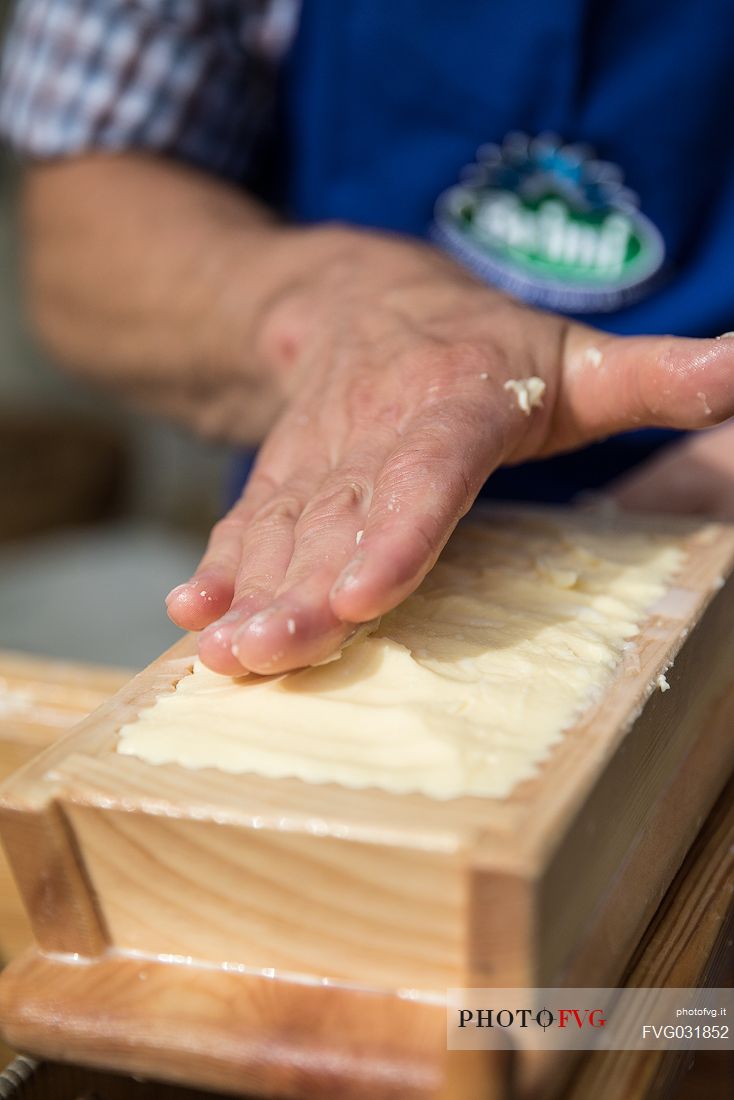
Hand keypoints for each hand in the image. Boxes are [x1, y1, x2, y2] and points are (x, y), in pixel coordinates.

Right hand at [165, 227, 733, 672]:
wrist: (360, 297)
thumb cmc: (487, 343)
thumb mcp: (575, 353)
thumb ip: (656, 374)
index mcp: (454, 402)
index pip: (427, 473)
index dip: (395, 534)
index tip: (362, 594)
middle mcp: (373, 431)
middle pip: (337, 519)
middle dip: (299, 592)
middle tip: (269, 653)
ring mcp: (318, 456)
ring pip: (280, 529)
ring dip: (249, 595)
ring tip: (224, 655)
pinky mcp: (281, 474)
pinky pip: (246, 520)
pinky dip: (217, 568)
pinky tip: (189, 616)